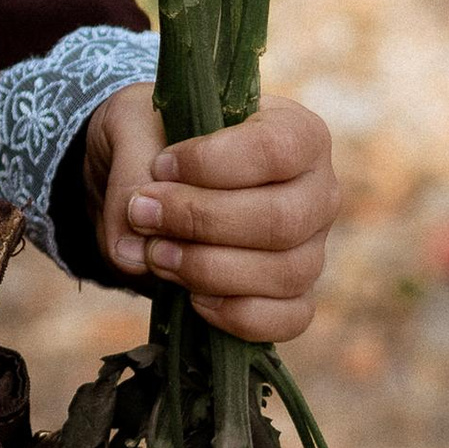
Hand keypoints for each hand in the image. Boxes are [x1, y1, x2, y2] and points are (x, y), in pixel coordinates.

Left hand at [84, 89, 340, 342]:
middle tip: (143, 215)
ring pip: (286, 273)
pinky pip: (288, 319)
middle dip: (201, 223)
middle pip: (281, 220)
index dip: (211, 165)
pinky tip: (191, 298)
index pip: (276, 150)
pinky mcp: (295, 294)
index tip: (160, 167)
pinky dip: (236, 315)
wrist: (152, 180)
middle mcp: (317, 192)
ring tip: (155, 254)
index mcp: (296, 133)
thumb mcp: (132, 129)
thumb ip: (131, 172)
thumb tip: (132, 251)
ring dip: (208, 270)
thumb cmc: (157, 141)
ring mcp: (311, 247)